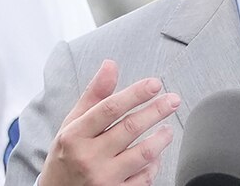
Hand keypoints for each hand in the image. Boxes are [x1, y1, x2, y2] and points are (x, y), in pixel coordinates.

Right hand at [40, 59, 180, 184]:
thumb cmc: (66, 156)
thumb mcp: (72, 124)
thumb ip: (94, 95)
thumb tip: (111, 65)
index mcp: (75, 135)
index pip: (110, 109)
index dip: (136, 94)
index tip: (155, 84)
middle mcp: (88, 157)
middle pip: (130, 128)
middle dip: (157, 111)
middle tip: (173, 100)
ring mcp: (102, 179)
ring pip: (143, 154)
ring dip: (161, 138)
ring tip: (167, 129)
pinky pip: (144, 178)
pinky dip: (154, 165)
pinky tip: (155, 156)